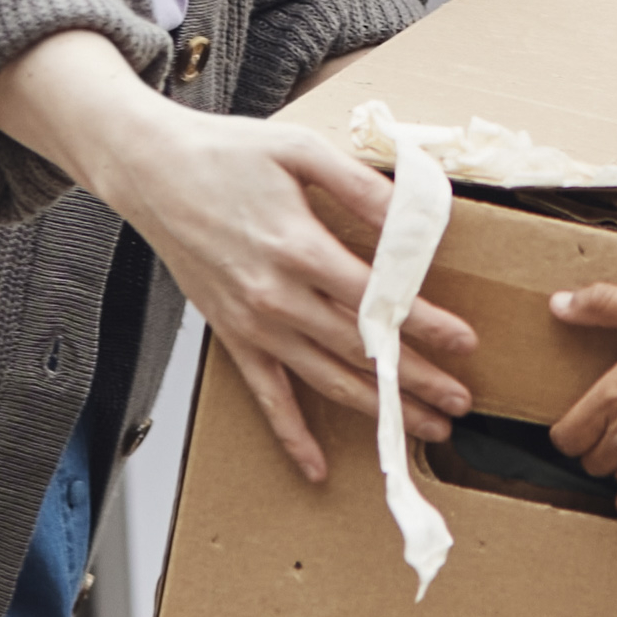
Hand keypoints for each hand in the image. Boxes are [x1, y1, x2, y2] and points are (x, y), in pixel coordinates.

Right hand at [0, 33, 472, 482]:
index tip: (464, 343)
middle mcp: (275, 296)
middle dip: (415, 381)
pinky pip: (266, 395)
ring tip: (421, 428)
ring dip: (375, 409)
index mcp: (298, 247)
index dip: (426, 326)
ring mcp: (252, 322)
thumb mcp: (301, 151)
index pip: (376, 300)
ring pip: (325, 379)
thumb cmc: (227, 154)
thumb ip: (360, 187)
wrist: (152, 171)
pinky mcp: (231, 334)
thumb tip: (412, 218)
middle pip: (359, 350)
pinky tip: (315, 465)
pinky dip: (291, 434)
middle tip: (459, 403)